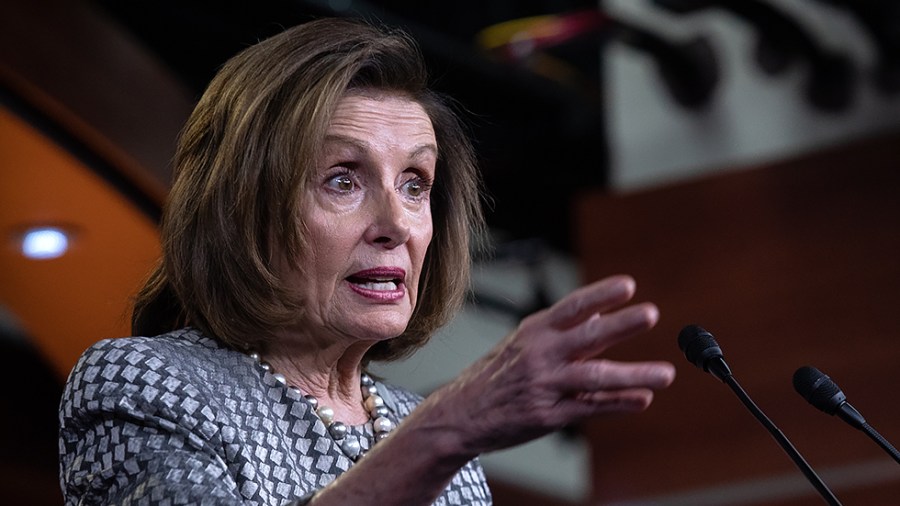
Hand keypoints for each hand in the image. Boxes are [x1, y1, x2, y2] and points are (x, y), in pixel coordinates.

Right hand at [429, 274, 675, 455]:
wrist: (460, 414)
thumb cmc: (495, 376)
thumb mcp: (521, 343)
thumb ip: (561, 331)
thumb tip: (597, 314)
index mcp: (535, 332)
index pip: (573, 307)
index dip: (601, 295)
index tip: (628, 285)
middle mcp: (540, 355)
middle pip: (588, 336)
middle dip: (621, 324)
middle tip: (651, 313)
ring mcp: (545, 385)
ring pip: (595, 377)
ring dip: (634, 374)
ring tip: (666, 373)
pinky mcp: (549, 415)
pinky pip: (590, 408)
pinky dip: (618, 404)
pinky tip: (642, 400)